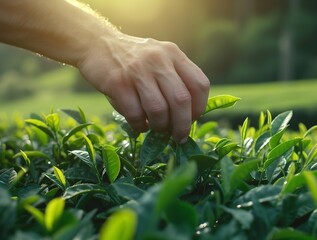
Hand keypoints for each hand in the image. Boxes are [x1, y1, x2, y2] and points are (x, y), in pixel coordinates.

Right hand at [77, 34, 209, 142]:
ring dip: (160, 126)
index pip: (200, 84)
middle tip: (179, 136)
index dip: (199, 107)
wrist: (96, 43)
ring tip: (157, 128)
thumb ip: (176, 79)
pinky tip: (140, 124)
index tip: (192, 119)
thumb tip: (188, 118)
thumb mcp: (161, 58)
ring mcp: (137, 70)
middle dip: (182, 125)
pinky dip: (140, 125)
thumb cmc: (134, 59)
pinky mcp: (117, 82)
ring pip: (159, 110)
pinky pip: (135, 114)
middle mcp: (159, 60)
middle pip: (181, 100)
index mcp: (174, 54)